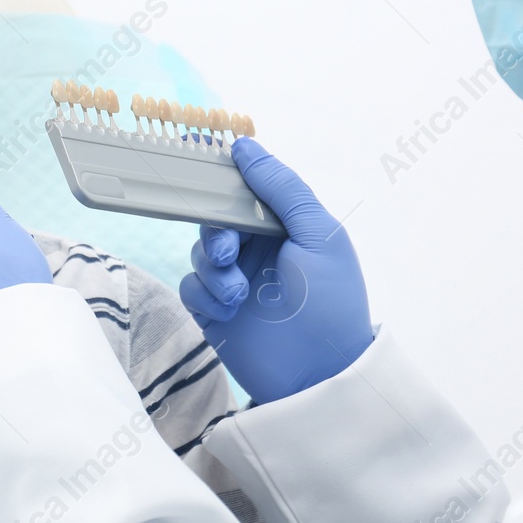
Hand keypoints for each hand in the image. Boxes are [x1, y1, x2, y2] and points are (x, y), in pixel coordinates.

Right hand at [178, 137, 371, 404]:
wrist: (318, 376)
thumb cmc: (330, 304)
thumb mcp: (319, 236)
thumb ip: (283, 188)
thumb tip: (245, 146)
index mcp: (285, 225)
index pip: (247, 189)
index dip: (225, 177)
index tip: (199, 160)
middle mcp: (259, 248)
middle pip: (216, 218)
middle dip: (217, 232)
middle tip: (230, 253)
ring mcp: (235, 279)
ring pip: (199, 251)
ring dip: (213, 270)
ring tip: (238, 295)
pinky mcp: (215, 310)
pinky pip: (191, 286)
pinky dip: (205, 295)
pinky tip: (229, 313)